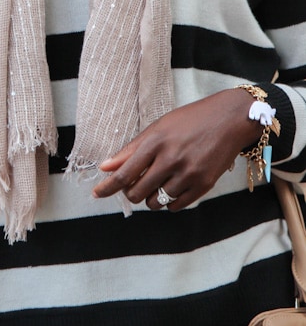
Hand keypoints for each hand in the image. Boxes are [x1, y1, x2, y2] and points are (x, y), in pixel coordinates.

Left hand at [92, 89, 261, 210]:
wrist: (228, 119)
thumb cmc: (190, 120)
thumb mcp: (158, 128)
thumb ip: (131, 150)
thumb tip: (106, 167)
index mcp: (155, 141)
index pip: (124, 173)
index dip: (107, 187)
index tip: (97, 194)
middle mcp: (170, 159)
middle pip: (137, 192)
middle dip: (130, 193)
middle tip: (133, 186)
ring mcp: (188, 174)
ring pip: (156, 202)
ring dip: (149, 199)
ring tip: (153, 186)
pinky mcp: (203, 185)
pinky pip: (176, 206)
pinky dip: (168, 202)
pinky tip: (169, 190)